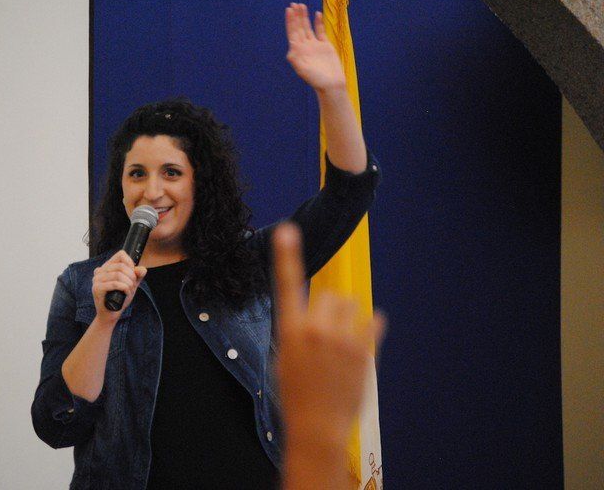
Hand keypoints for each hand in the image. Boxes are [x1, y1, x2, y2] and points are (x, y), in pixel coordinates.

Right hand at [91, 250, 146, 322]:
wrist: (110, 314)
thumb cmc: (119, 298)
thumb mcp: (131, 284)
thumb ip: (137, 276)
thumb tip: (142, 269)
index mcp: (106, 267)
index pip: (121, 255)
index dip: (130, 263)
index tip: (133, 274)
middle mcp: (99, 271)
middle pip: (121, 265)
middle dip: (131, 276)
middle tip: (132, 285)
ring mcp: (96, 279)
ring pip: (118, 274)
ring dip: (128, 283)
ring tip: (129, 290)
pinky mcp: (96, 288)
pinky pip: (114, 284)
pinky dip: (124, 288)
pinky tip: (126, 293)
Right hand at [272, 223, 384, 445]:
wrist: (317, 428)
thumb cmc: (296, 394)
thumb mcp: (285, 359)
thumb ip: (300, 331)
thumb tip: (316, 312)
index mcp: (290, 332)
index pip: (286, 286)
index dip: (286, 256)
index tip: (287, 230)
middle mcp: (316, 331)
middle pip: (329, 295)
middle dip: (329, 307)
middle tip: (326, 332)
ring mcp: (342, 341)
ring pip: (350, 305)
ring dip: (346, 316)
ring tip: (341, 342)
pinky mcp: (364, 352)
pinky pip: (373, 321)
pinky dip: (369, 325)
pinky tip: (361, 340)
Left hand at [285, 3, 346, 92]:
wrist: (331, 84)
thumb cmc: (316, 79)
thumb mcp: (303, 70)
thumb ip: (296, 60)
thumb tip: (290, 50)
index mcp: (298, 51)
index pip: (292, 33)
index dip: (290, 21)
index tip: (289, 10)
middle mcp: (305, 47)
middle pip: (299, 28)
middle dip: (296, 16)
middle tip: (294, 4)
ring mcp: (315, 45)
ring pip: (308, 27)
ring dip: (304, 17)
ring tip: (302, 5)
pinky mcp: (325, 45)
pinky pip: (320, 31)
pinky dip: (318, 23)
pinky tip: (316, 14)